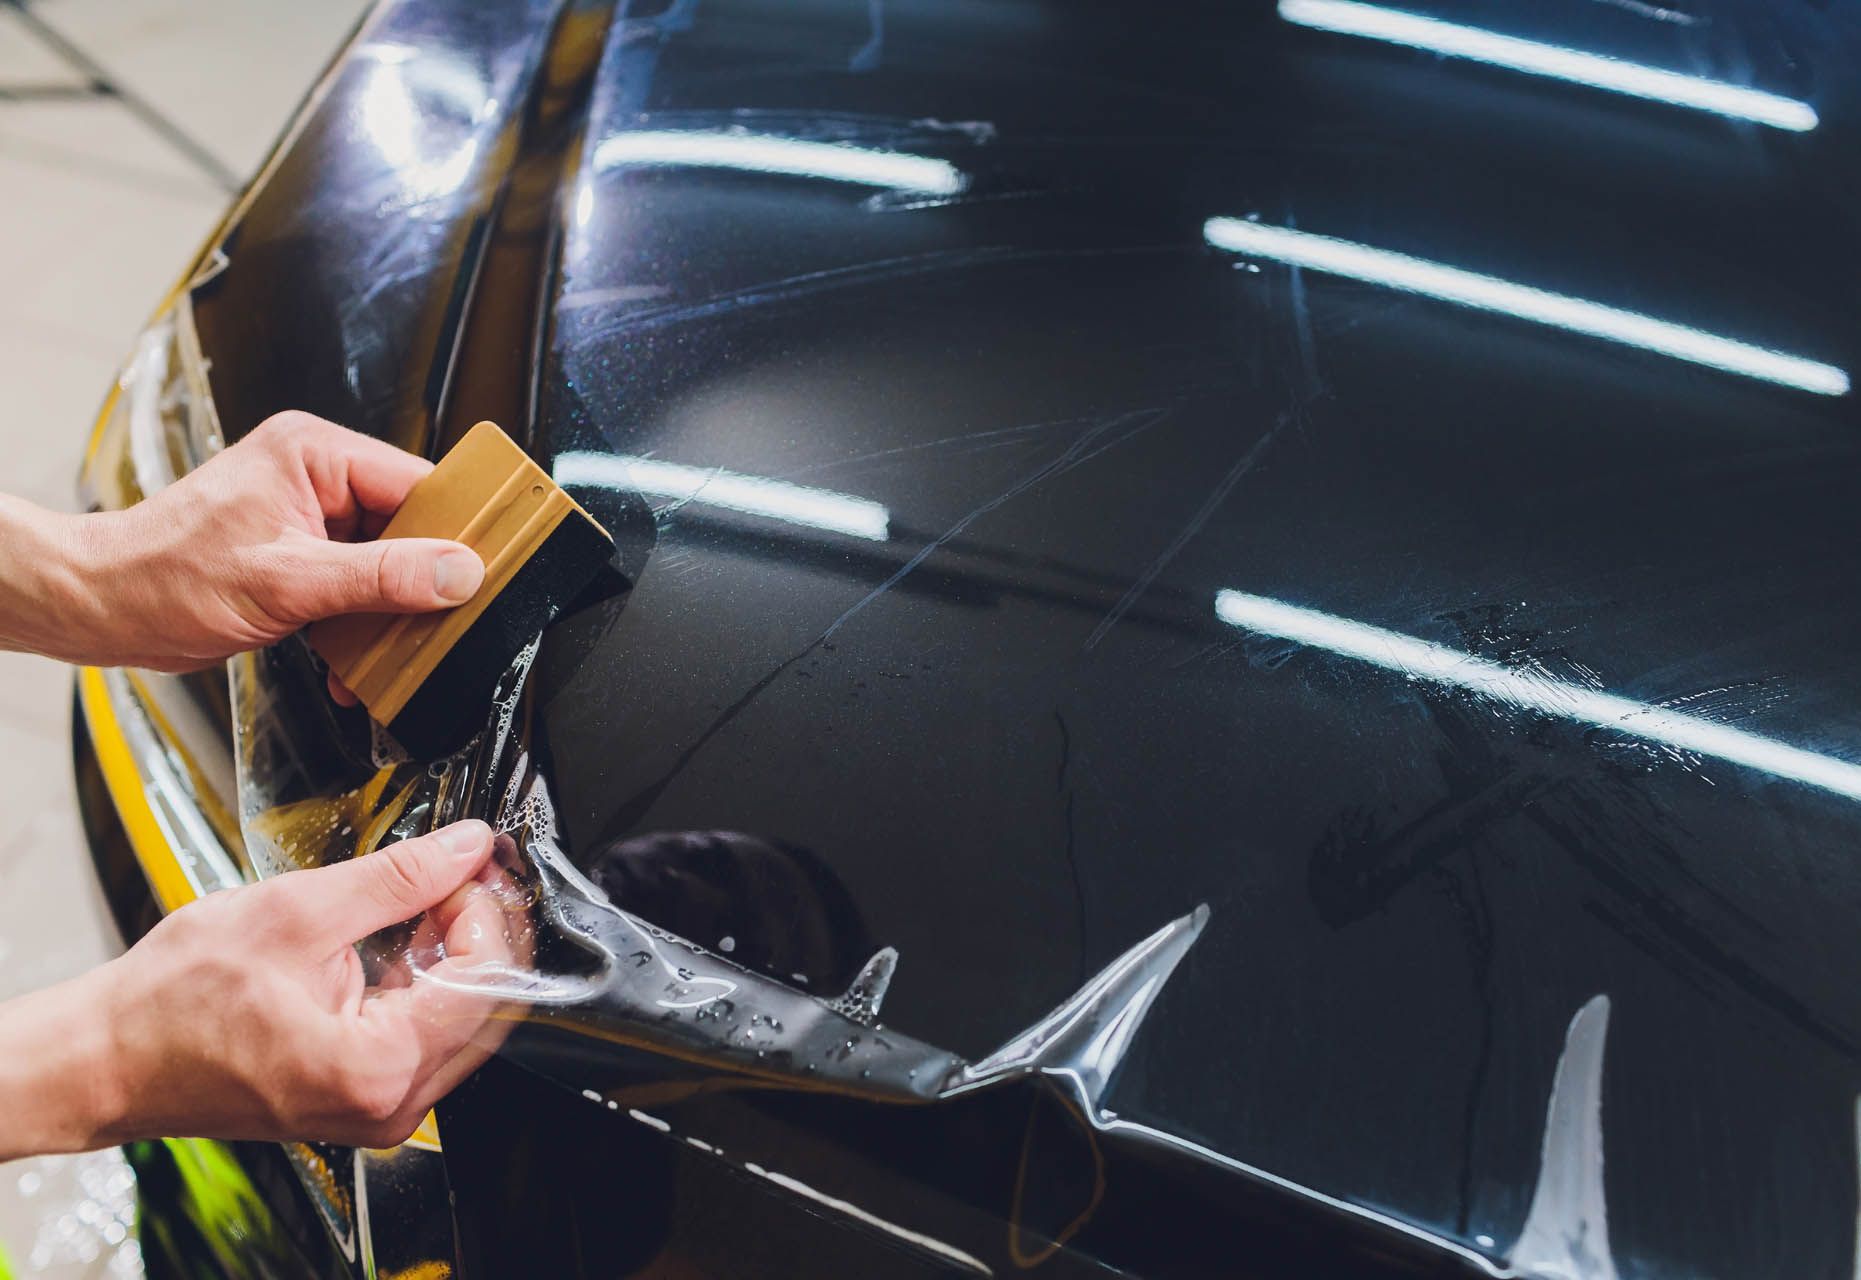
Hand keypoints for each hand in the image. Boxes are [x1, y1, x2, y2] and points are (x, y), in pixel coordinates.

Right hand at [0, 820, 519, 1156]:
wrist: (106, 1058)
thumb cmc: (172, 1002)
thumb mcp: (295, 912)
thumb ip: (397, 878)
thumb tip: (464, 846)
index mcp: (378, 1069)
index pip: (486, 982)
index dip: (487, 912)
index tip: (470, 866)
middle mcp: (390, 1105)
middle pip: (485, 1005)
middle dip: (480, 929)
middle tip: (457, 871)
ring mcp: (378, 1109)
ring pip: (461, 1020)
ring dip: (454, 952)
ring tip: (426, 896)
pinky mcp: (363, 1098)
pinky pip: (425, 1035)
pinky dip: (425, 981)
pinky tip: (402, 936)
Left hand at [69, 411, 483, 670]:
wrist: (103, 608)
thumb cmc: (165, 577)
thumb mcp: (289, 582)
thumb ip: (382, 577)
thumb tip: (458, 573)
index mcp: (314, 453)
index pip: (418, 483)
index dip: (456, 530)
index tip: (485, 571)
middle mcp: (314, 474)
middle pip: (408, 525)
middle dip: (421, 582)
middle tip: (438, 621)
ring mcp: (307, 515)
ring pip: (386, 561)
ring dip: (389, 612)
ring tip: (387, 648)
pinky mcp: (299, 552)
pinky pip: (356, 582)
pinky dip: (360, 623)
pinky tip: (354, 658)